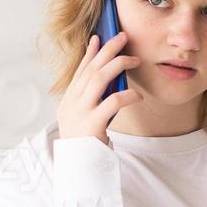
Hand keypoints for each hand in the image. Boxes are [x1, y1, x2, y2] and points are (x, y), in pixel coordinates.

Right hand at [57, 30, 142, 145]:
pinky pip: (112, 102)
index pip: (80, 71)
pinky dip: (127, 95)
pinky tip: (137, 95)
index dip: (90, 53)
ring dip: (117, 65)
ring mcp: (80, 113)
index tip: (99, 37)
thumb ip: (90, 100)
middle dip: (108, 50)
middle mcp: (72, 104)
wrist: (78, 169)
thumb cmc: (85, 144)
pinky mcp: (92, 124)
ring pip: (98, 79)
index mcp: (69, 101)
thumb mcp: (83, 119)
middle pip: (91, 69)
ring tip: (134, 60)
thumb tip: (103, 80)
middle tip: (122, 37)